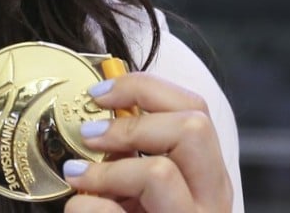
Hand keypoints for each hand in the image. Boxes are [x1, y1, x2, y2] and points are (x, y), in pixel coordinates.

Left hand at [61, 72, 232, 212]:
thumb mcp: (136, 187)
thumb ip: (130, 153)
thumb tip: (97, 111)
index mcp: (205, 178)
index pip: (195, 110)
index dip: (144, 88)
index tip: (98, 94)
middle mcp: (211, 202)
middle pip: (193, 128)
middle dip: (131, 124)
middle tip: (90, 137)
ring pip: (158, 173)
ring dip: (105, 172)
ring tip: (79, 180)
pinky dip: (84, 207)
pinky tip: (81, 210)